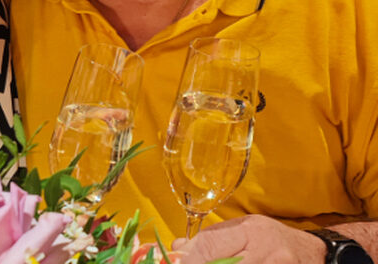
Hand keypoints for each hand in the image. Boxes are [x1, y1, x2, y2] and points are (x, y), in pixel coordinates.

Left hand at [172, 214, 326, 263]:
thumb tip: (177, 247)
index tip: (173, 263)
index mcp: (250, 229)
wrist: (316, 254)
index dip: (190, 259)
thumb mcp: (243, 231)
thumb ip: (211, 239)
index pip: (211, 244)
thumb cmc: (272, 241)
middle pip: (224, 263)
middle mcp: (266, 248)